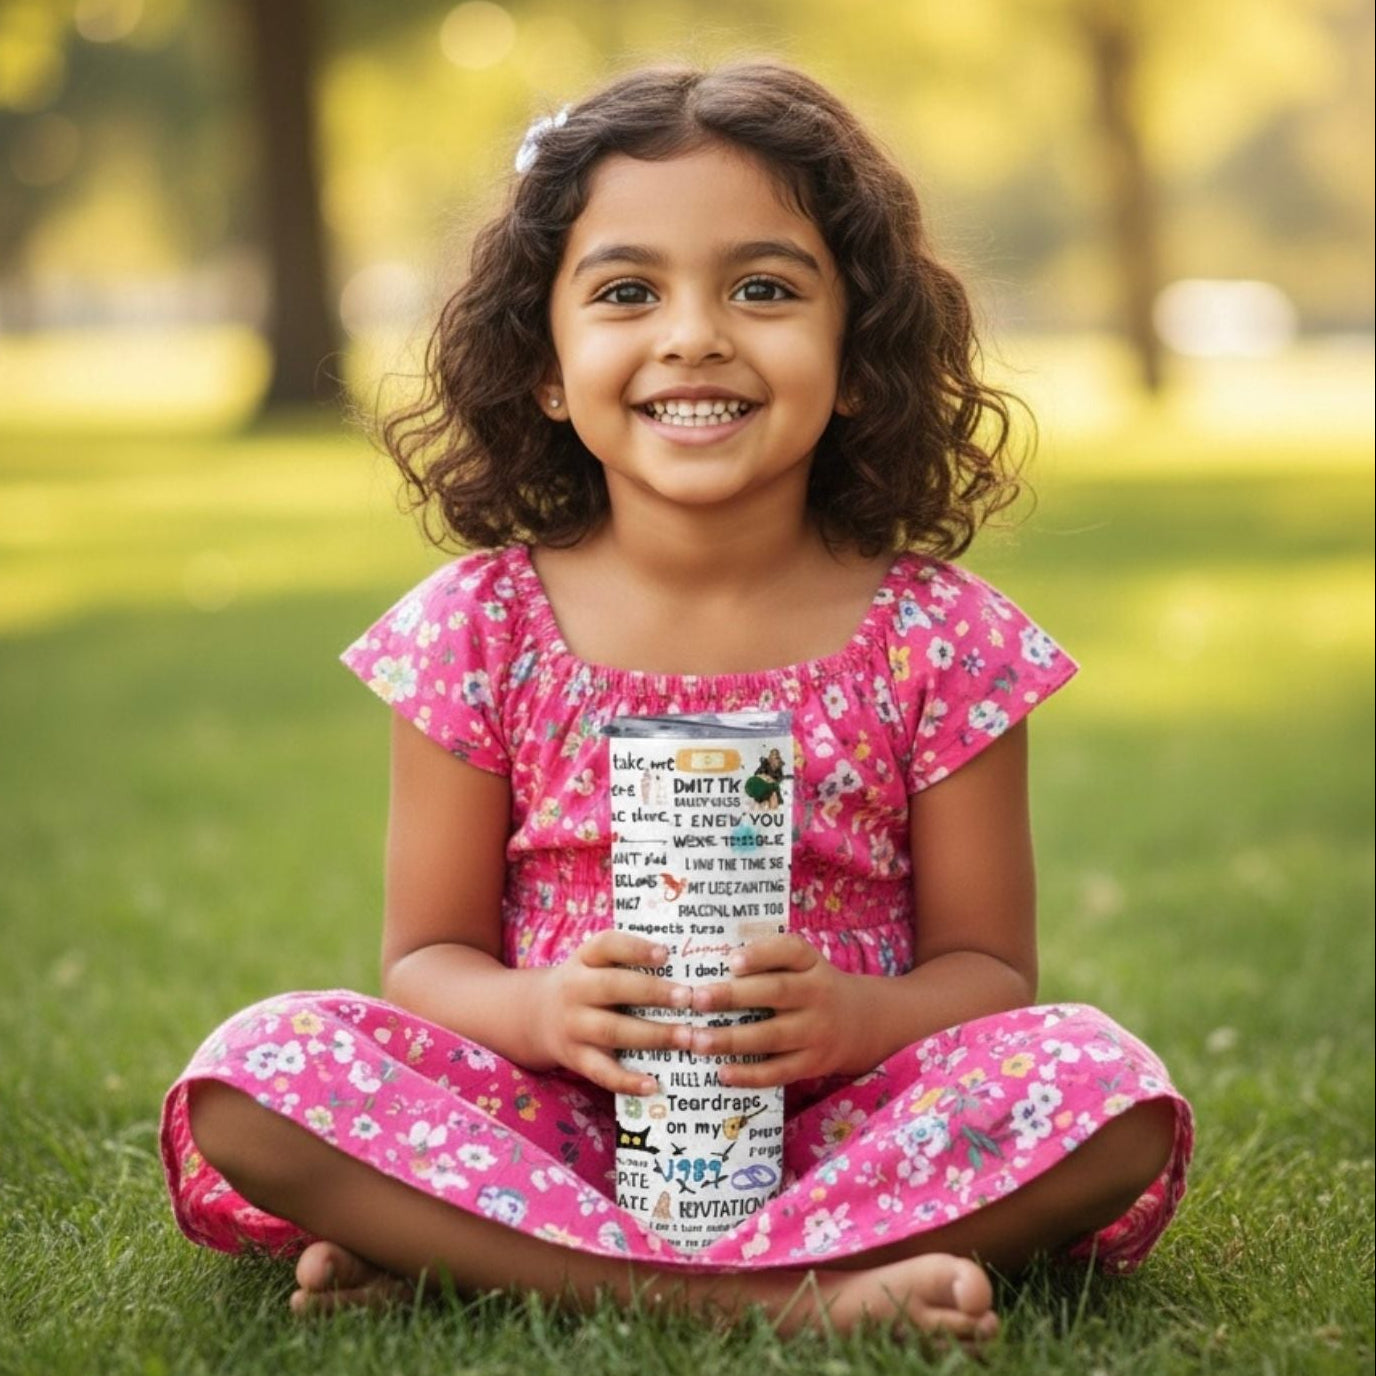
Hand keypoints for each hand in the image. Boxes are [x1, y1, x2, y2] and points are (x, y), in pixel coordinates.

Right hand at [531, 931, 693, 1094]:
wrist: (536, 1015)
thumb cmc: (586, 984)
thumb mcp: (596, 962)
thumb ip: (630, 959)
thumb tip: (687, 961)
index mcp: (586, 959)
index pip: (608, 945)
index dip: (636, 949)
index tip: (665, 954)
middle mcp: (575, 989)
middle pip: (612, 987)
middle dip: (652, 992)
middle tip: (688, 997)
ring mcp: (573, 1025)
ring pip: (612, 1030)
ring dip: (652, 1034)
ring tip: (686, 1037)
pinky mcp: (575, 1058)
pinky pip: (601, 1071)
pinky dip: (627, 1080)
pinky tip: (653, 1084)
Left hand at [687, 935, 869, 1086]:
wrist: (862, 1022)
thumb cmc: (812, 986)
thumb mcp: (802, 963)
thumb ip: (768, 958)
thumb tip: (716, 963)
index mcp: (811, 963)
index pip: (790, 951)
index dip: (760, 954)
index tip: (730, 961)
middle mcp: (817, 994)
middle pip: (776, 992)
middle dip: (733, 996)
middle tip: (696, 999)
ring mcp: (816, 1031)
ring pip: (772, 1036)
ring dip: (731, 1039)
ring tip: (697, 1041)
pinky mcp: (812, 1064)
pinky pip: (779, 1071)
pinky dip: (750, 1074)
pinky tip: (722, 1073)